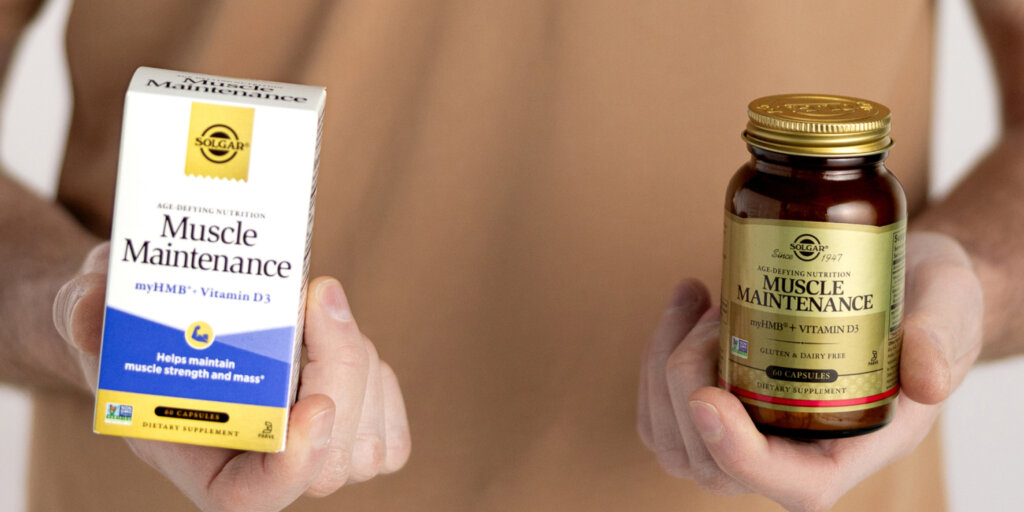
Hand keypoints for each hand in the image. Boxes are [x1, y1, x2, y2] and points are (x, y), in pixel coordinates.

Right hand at [53, 242, 410, 511]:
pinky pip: (390, 435)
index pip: (250, 498)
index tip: (315, 407)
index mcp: (197, 459)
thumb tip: (90, 311)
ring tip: (318, 304)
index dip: (292, 465)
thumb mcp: (88, 312)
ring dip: (358, 365)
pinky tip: (345, 333)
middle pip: (326, 463)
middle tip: (314, 296)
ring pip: (366, 444)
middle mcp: (257, 467)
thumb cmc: (123, 328)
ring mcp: (308, 458)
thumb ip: (81, 313)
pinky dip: (379, 380)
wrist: (162, 324)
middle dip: (337, 375)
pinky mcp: (348, 434)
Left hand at [637, 232, 982, 511]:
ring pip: (672, 435)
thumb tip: (927, 379)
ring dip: (663, 364)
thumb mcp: (951, 307)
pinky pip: (662, 408)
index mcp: (850, 450)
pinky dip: (658, 356)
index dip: (738, 453)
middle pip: (709, 458)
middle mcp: (792, 455)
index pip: (790, 484)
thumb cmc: (926, 303)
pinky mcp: (720, 409)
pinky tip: (689, 305)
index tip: (708, 399)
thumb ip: (943, 338)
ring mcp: (748, 437)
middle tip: (715, 311)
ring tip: (696, 300)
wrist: (900, 286)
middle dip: (688, 380)